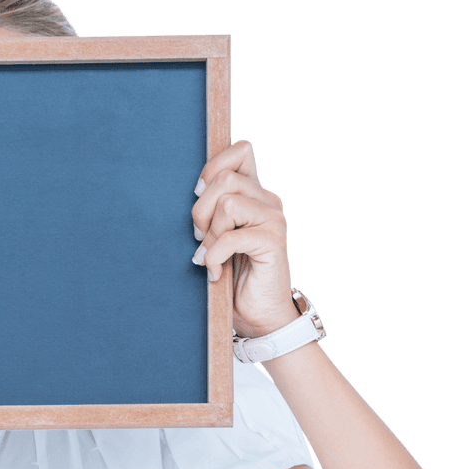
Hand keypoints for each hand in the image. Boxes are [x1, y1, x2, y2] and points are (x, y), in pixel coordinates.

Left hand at [190, 140, 298, 336]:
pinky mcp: (272, 241)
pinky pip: (230, 237)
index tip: (198, 195)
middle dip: (200, 210)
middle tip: (199, 238)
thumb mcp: (216, 239)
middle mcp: (267, 201)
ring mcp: (273, 219)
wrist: (259, 317)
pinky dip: (214, 256)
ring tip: (210, 256)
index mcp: (255, 194)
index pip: (241, 151)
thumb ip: (212, 212)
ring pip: (227, 202)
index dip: (214, 166)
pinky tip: (215, 273)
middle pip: (225, 179)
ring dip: (209, 234)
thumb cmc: (234, 280)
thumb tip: (194, 190)